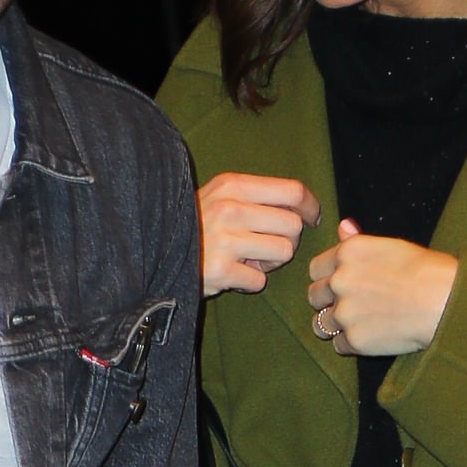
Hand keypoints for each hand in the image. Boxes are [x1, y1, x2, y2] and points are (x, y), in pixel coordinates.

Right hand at [198, 172, 320, 297]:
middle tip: (265, 245)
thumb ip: (255, 196)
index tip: (312, 218)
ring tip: (247, 259)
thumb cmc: (196, 224)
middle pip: (293, 226)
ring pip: (283, 252)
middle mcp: (231, 208)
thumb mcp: (220, 195)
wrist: (155, 249)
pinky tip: (232, 274)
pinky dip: (250, 281)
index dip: (310, 206)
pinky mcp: (221, 270)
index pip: (292, 191)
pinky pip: (260, 280)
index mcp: (234, 185)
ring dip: (270, 262)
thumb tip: (301, 204)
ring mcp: (226, 240)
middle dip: (287, 240)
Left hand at [307, 219, 458, 357]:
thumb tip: (342, 228)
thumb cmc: (424, 269)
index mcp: (347, 254)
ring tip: (356, 324)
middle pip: (313, 296)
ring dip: (334, 325)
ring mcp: (344, 312)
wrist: (442, 300)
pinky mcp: (354, 339)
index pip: (315, 269)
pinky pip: (339, 345)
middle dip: (326, 302)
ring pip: (320, 324)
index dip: (327, 278)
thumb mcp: (389, 246)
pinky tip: (370, 336)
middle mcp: (339, 281)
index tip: (340, 285)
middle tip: (349, 306)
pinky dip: (351, 344)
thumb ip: (358, 241)